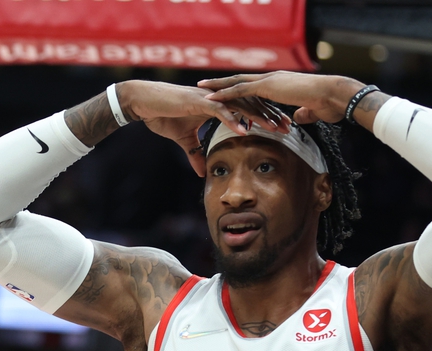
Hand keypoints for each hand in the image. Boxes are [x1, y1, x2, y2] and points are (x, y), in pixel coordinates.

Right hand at [118, 80, 289, 176]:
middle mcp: (218, 97)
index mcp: (218, 103)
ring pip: (240, 105)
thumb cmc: (163, 115)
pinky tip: (245, 130)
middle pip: (250, 104)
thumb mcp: (183, 140)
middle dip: (270, 115)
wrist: (143, 103)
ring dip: (258, 117)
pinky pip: (219, 111)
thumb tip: (202, 172)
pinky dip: (232, 120)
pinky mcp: (198, 102)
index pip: (248, 108)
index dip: (265, 117)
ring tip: (274, 128)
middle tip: (288, 127)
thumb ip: (195, 154)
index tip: (281, 128)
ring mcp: (209, 98)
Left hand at [198, 71, 362, 124]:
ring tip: (200, 89)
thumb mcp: (311, 111)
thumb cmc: (329, 104)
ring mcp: (269, 81)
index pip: (254, 85)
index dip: (239, 87)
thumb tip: (296, 119)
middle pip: (240, 80)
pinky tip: (211, 98)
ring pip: (236, 83)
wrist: (334, 95)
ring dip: (217, 86)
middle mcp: (272, 78)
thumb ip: (301, 114)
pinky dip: (225, 94)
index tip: (225, 89)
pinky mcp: (268, 87)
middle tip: (205, 84)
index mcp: (280, 83)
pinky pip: (241, 91)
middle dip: (222, 83)